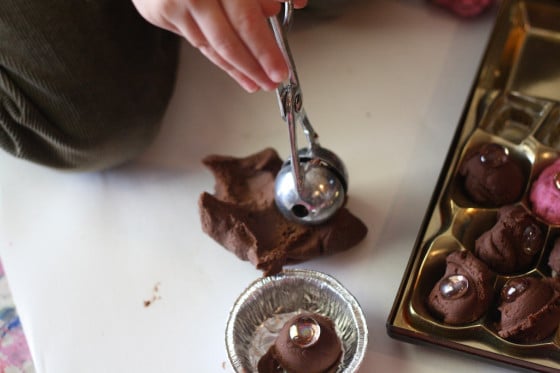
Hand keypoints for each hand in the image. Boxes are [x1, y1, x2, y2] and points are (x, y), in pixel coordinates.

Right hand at [132, 0, 307, 91]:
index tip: (279, 69)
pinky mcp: (159, 13)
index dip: (265, 51)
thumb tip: (296, 2)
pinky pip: (196, 42)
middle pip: (228, 42)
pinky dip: (218, 57)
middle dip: (253, 67)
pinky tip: (234, 68)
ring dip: (237, 69)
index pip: (246, 22)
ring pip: (211, 47)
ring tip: (255, 81)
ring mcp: (173, 5)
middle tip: (270, 81)